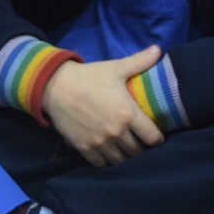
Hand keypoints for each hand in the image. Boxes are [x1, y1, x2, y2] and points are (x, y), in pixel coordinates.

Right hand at [41, 46, 165, 166]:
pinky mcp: (84, 148)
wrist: (55, 86)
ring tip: (123, 147)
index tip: (154, 136)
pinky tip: (107, 152)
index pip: (153, 138)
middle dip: (140, 147)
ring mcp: (100, 142)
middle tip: (138, 140)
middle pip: (137, 152)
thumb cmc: (89, 76)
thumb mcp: (116, 68)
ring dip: (124, 156)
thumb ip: (140, 61)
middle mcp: (116, 131)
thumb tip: (158, 49)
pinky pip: (101, 164)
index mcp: (128, 113)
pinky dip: (106, 161)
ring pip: (120, 161)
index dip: (157, 139)